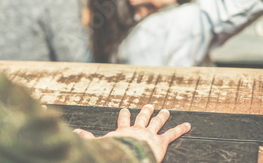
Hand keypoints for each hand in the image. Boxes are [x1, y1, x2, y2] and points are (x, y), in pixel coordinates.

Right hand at [74, 104, 190, 162]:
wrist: (127, 158)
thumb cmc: (113, 153)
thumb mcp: (99, 145)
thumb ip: (87, 139)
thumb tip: (73, 133)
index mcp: (123, 132)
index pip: (123, 121)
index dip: (125, 115)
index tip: (125, 109)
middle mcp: (137, 130)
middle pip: (142, 118)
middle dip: (146, 111)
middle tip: (150, 105)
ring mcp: (150, 134)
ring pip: (157, 122)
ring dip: (162, 116)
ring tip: (166, 111)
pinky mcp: (160, 142)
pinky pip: (172, 134)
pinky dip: (181, 129)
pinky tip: (189, 125)